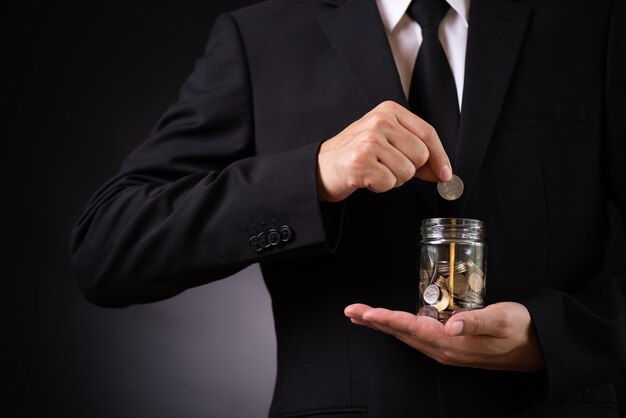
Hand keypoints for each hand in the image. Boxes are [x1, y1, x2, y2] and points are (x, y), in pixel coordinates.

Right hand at [317, 101, 451, 201]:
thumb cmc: (355, 154)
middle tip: (388, 167)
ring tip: (375, 171)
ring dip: (394, 179)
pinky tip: (367, 178)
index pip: (427, 133)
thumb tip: (442, 172)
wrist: (321, 166)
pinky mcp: (361, 162)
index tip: (445, 174)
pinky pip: (390, 183)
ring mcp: (369, 141)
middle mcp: (379, 121)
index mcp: (388, 110)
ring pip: (407, 172)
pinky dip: (380, 186)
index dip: (440, 157)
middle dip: (409, 169)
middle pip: (421, 154)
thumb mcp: (386, 140)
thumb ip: (414, 149)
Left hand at [344, 302, 543, 371]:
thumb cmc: (522, 330)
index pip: (411, 328)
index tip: (365, 313)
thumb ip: (477, 321)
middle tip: (351, 311)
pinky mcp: (450, 346)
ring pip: (406, 336)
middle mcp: (444, 349)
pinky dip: (398, 327)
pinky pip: (417, 336)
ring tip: (361, 316)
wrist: (538, 348)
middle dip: (374, 322)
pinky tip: (391, 323)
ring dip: (382, 325)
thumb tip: (451, 325)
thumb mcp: (503, 320)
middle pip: (401, 333)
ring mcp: (446, 350)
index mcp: (453, 343)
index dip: (386, 319)